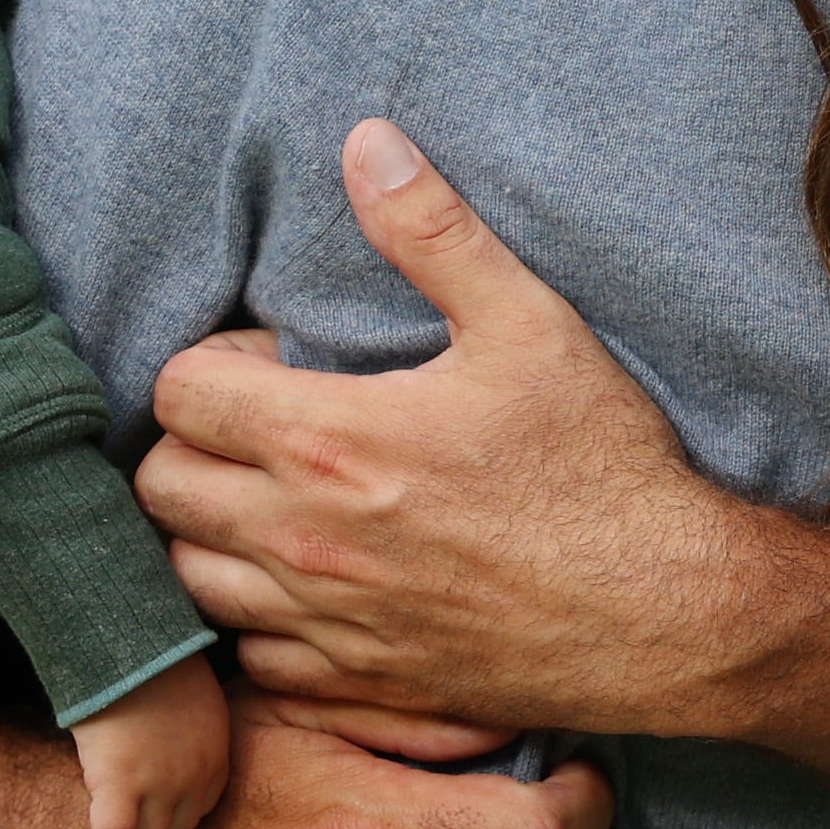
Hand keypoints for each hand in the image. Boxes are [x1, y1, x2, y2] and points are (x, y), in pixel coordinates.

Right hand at [69, 649, 231, 828]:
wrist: (130, 642)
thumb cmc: (150, 655)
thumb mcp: (188, 693)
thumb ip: (184, 724)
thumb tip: (160, 734)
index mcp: (216, 752)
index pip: (200, 807)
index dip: (175, 824)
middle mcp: (195, 777)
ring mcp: (160, 786)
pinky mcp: (121, 786)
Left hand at [137, 120, 763, 734]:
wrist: (671, 614)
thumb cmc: (604, 466)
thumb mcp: (531, 325)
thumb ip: (435, 232)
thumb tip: (366, 143)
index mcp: (330, 442)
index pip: (177, 392)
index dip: (213, 361)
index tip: (275, 358)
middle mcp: (306, 541)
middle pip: (158, 488)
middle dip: (192, 443)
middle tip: (264, 427)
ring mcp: (326, 624)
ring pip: (186, 580)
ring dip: (211, 534)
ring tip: (275, 502)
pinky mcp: (358, 686)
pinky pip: (250, 661)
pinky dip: (258, 620)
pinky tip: (313, 584)